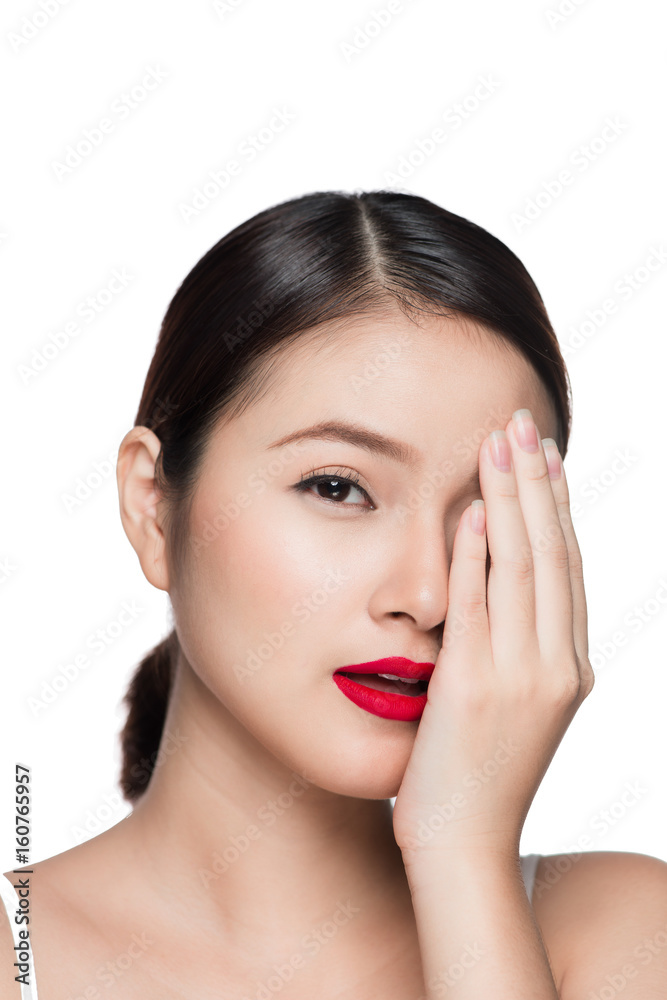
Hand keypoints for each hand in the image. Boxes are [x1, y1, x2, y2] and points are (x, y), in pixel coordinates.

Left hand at [392, 409, 594, 866]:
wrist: (463, 849)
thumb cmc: (476, 779)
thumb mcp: (513, 710)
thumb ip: (515, 652)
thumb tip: (498, 595)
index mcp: (569, 669)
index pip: (567, 569)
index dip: (557, 508)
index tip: (545, 459)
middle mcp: (557, 665)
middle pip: (552, 553)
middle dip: (537, 484)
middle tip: (523, 425)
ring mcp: (521, 676)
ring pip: (523, 567)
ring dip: (511, 499)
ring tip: (498, 443)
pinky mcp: (475, 686)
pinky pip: (478, 603)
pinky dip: (476, 553)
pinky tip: (469, 509)